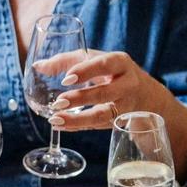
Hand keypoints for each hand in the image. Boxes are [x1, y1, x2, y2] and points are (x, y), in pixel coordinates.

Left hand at [33, 49, 176, 131]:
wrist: (147, 95)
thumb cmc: (113, 72)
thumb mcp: (96, 60)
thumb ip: (66, 61)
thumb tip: (38, 67)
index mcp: (121, 63)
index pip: (104, 65)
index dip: (85, 72)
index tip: (66, 79)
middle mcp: (128, 84)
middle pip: (105, 93)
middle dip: (81, 98)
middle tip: (58, 102)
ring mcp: (127, 106)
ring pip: (103, 115)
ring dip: (78, 119)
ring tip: (55, 119)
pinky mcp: (121, 122)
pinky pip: (99, 126)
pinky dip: (79, 126)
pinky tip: (61, 125)